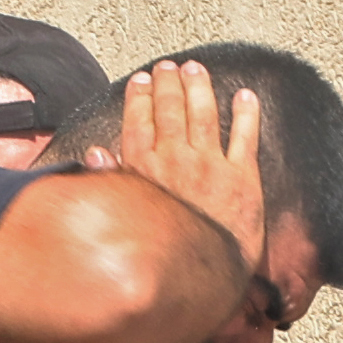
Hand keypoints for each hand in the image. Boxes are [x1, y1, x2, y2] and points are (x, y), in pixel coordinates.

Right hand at [116, 58, 270, 281]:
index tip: (142, 80)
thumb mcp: (123, 218)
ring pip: (204, 114)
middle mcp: (175, 160)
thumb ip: (111, 182)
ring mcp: (210, 165)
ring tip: (197, 69)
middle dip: (169, 83)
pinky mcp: (241, 176)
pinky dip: (247, 113)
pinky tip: (245, 96)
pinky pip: (245, 136)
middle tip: (169, 66)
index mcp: (144, 170)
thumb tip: (96, 154)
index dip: (140, 98)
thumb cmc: (159, 253)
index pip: (139, 122)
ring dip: (200, 87)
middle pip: (171, 111)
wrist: (199, 275)